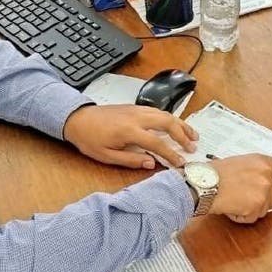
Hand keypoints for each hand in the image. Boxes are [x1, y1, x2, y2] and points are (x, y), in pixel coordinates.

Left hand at [63, 105, 197, 168]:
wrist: (78, 118)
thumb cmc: (90, 139)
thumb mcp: (106, 156)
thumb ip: (130, 160)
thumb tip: (151, 164)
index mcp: (129, 131)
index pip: (157, 143)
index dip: (171, 154)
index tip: (181, 163)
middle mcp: (136, 117)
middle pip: (167, 122)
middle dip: (183, 134)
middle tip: (193, 147)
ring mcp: (137, 109)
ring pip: (165, 114)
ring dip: (180, 124)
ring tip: (192, 135)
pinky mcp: (135, 107)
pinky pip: (158, 110)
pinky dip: (171, 117)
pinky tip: (176, 125)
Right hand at [208, 154, 271, 223]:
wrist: (203, 183)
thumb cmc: (213, 174)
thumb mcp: (239, 164)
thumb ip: (255, 172)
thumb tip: (264, 186)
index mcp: (262, 161)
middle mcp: (266, 174)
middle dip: (260, 202)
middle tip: (241, 197)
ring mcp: (264, 189)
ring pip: (263, 210)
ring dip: (249, 209)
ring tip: (233, 199)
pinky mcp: (258, 204)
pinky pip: (252, 218)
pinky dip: (241, 217)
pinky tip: (231, 206)